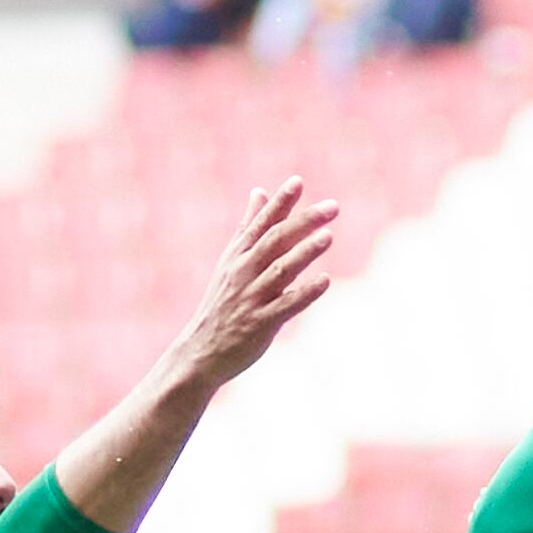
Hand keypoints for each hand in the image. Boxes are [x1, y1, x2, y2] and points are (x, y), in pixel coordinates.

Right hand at [157, 179, 345, 397]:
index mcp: (238, 255)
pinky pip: (285, 306)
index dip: (280, 202)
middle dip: (303, 222)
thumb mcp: (232, 260)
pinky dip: (305, 293)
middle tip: (332, 207)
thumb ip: (249, 226)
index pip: (261, 223)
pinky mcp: (260, 324)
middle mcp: (243, 272)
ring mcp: (251, 298)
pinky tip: (325, 281)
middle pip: (275, 241)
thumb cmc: (222, 303)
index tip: (298, 181)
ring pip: (280, 270)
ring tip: (329, 236)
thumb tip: (259, 191)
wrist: (200, 351)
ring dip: (305, 253)